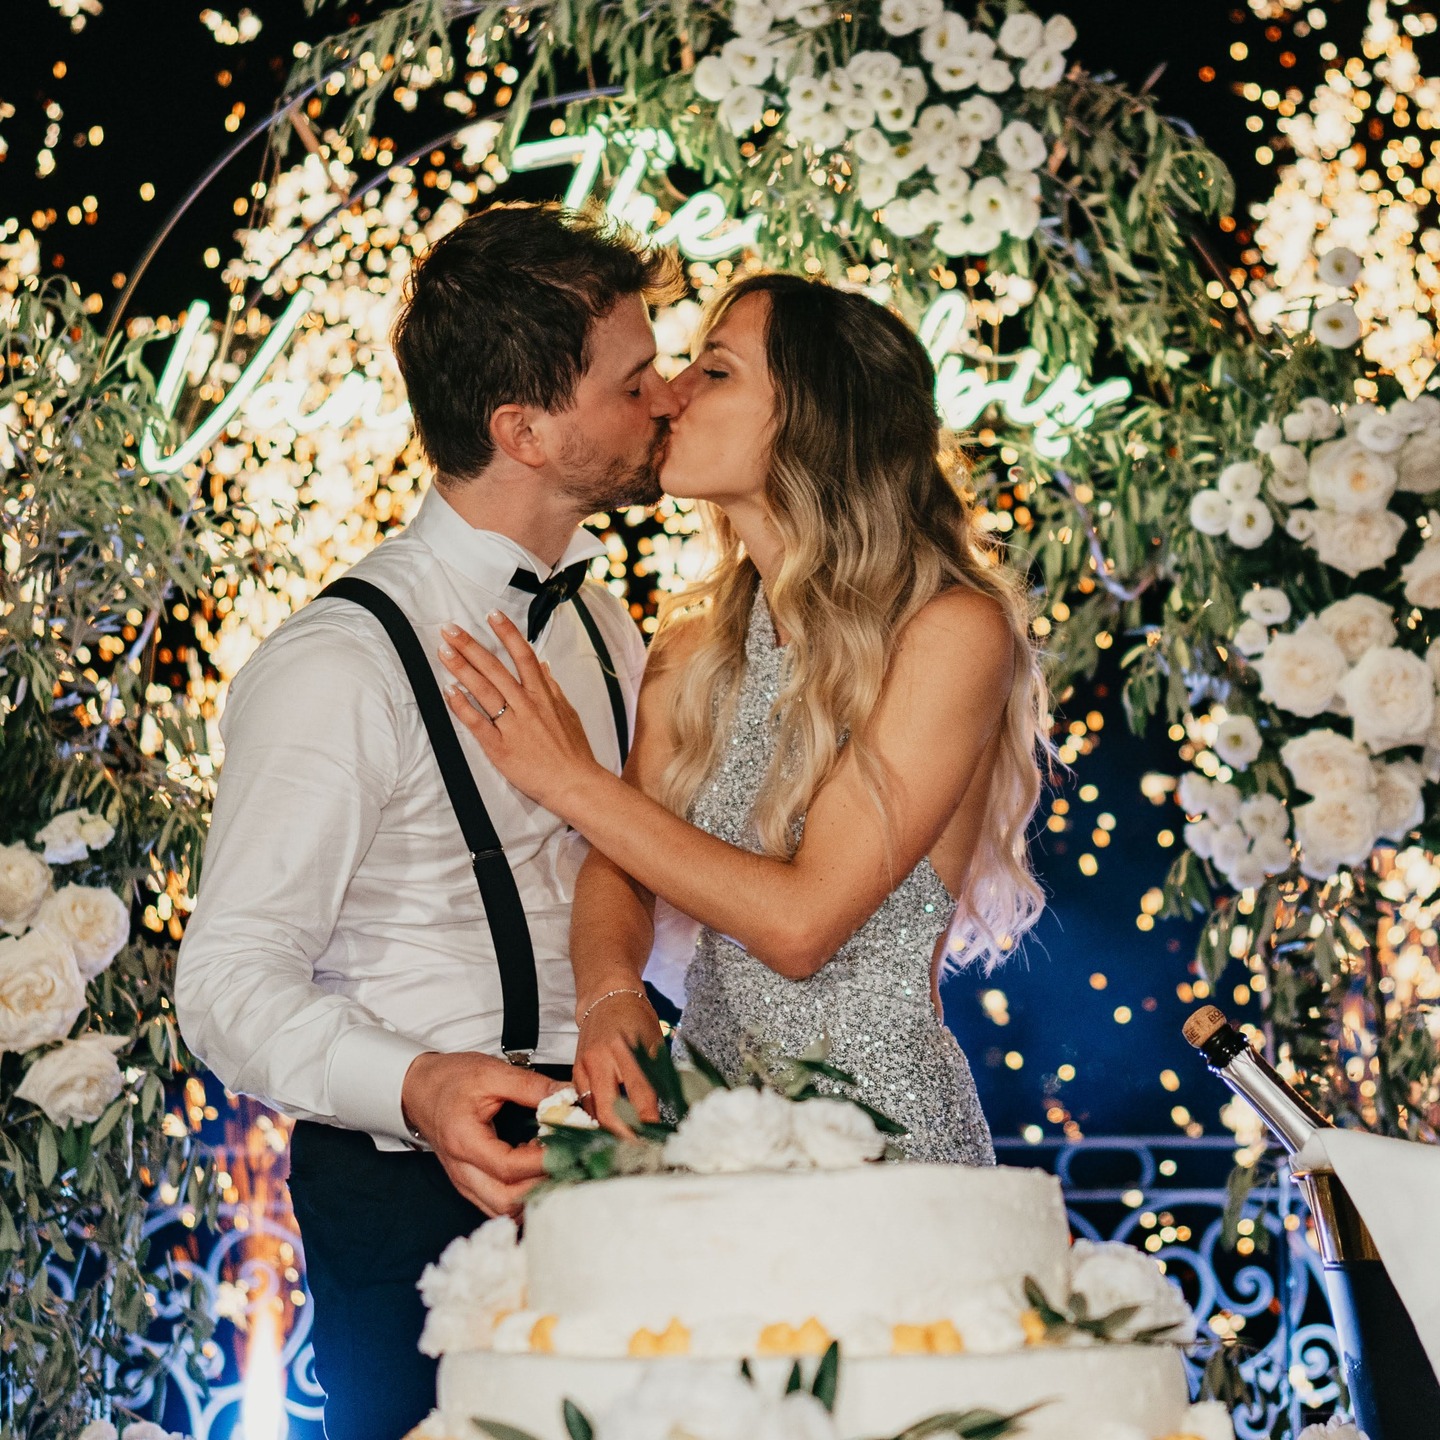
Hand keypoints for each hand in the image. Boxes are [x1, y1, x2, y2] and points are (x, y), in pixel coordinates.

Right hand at [401, 1051, 563, 1216]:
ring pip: (502, 1210)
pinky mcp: (469, 1183)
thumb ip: (530, 1086)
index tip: (567, 1147)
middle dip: (540, 1186)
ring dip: (531, 1194)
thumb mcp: (491, 1072)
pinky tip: (534, 1171)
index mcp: (464, 1140)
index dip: (541, 1162)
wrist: (418, 1088)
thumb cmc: (450, 1079)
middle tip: (565, 1160)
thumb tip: (566, 1096)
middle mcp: (462, 1169)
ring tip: (550, 1164)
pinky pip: (497, 1204)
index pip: (507, 1168)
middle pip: (505, 1201)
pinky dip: (520, 1195)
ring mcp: (464, 1181)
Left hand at [439, 614, 601, 814]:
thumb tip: (544, 665)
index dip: (507, 633)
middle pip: (495, 668)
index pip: (523, 656)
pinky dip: (462, 707)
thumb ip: (553, 688)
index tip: (492, 616)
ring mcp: (512, 726)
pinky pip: (477, 723)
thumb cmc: (574, 752)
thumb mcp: (569, 713)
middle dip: (471, 646)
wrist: (576, 784)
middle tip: (450, 629)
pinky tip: (449, 692)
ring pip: (484, 691)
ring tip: (444, 651)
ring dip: (462, 669)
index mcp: (543, 696)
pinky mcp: (500, 748)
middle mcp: (527, 706)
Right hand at [574, 990, 663, 1136]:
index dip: (649, 1121)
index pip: (640, 1094)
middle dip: (624, 1135)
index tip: (658, 1138)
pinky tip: (610, 1127)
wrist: (606, 998)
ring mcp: (584, 1067)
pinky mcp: (575, 1072)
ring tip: (627, 1143)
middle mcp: (601, 1059)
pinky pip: (584, 1103)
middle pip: (608, 1110)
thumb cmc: (636, 1019)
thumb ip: (657, 1076)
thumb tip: (664, 1113)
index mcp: (626, 1049)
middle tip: (639, 1149)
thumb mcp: (654, 1043)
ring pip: (593, 1111)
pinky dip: (598, 1117)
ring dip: (610, 1130)